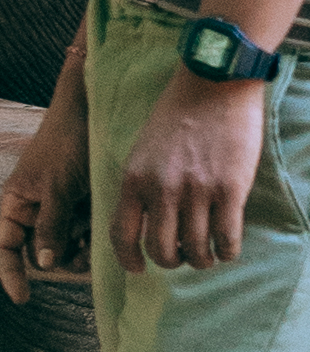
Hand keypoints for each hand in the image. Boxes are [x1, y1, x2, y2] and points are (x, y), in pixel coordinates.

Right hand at [0, 88, 93, 300]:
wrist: (94, 110)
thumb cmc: (66, 143)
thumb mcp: (57, 187)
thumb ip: (50, 226)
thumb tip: (42, 265)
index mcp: (18, 201)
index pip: (6, 245)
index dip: (11, 272)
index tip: (23, 299)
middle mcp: (37, 208)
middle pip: (41, 251)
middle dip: (58, 259)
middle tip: (82, 257)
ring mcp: (62, 207)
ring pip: (67, 245)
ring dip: (81, 250)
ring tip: (96, 243)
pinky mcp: (85, 204)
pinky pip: (86, 233)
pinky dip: (94, 238)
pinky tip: (106, 234)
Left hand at [116, 63, 271, 272]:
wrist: (213, 83)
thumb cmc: (177, 113)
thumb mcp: (143, 148)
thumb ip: (141, 182)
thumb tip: (144, 220)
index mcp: (133, 178)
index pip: (121, 235)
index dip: (129, 260)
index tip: (138, 269)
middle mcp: (161, 189)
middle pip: (161, 251)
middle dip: (171, 261)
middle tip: (182, 254)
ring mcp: (197, 191)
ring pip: (196, 251)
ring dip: (201, 259)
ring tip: (206, 253)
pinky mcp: (229, 189)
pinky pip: (226, 239)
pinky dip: (227, 252)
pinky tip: (227, 248)